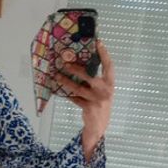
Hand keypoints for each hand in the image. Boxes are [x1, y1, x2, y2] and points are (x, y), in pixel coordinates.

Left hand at [54, 39, 114, 157]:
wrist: (100, 125)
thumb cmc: (100, 103)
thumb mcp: (102, 90)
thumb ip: (96, 79)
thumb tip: (81, 64)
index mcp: (110, 83)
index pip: (109, 66)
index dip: (104, 53)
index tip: (98, 42)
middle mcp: (105, 90)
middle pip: (89, 76)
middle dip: (76, 69)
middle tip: (65, 62)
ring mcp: (97, 99)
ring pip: (78, 88)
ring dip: (66, 82)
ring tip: (57, 76)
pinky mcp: (88, 107)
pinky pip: (75, 99)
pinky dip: (67, 95)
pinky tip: (60, 90)